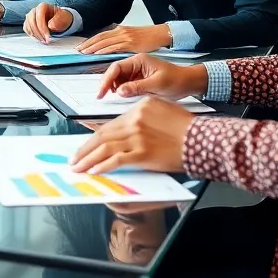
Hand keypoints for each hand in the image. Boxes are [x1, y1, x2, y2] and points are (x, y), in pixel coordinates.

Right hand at [23, 3, 73, 42]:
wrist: (59, 20)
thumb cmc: (61, 18)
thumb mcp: (64, 18)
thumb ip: (58, 20)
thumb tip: (50, 25)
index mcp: (43, 6)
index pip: (39, 16)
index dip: (42, 27)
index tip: (47, 35)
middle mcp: (35, 10)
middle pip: (32, 21)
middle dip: (38, 33)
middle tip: (45, 40)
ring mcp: (30, 16)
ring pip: (28, 25)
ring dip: (35, 35)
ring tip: (43, 41)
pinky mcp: (28, 22)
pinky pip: (26, 28)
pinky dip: (31, 35)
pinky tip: (38, 38)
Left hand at [70, 97, 194, 173]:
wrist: (203, 140)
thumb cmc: (187, 128)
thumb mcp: (162, 111)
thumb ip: (142, 118)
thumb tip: (123, 132)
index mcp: (140, 107)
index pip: (111, 124)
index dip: (95, 136)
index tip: (86, 145)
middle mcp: (135, 119)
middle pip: (103, 135)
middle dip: (85, 149)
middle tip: (74, 158)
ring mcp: (138, 136)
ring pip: (105, 147)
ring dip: (88, 159)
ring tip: (78, 167)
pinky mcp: (142, 152)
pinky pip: (116, 159)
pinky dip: (103, 165)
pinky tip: (95, 171)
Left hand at [78, 24, 170, 54]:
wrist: (161, 34)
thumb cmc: (149, 37)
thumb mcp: (132, 37)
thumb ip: (121, 41)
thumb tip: (111, 48)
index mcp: (120, 30)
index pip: (100, 35)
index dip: (90, 41)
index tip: (81, 46)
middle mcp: (120, 32)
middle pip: (99, 38)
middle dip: (87, 44)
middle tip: (78, 50)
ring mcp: (125, 37)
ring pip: (104, 42)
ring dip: (93, 48)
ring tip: (84, 53)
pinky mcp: (130, 43)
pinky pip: (114, 47)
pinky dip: (104, 50)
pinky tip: (98, 54)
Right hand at [98, 54, 207, 98]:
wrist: (189, 83)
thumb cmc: (177, 80)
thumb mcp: (157, 84)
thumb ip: (137, 87)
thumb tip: (119, 91)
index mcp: (139, 60)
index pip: (116, 67)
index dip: (107, 79)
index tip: (102, 92)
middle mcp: (136, 64)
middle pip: (115, 73)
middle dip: (107, 84)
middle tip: (101, 97)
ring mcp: (137, 72)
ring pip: (119, 79)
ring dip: (114, 88)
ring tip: (111, 98)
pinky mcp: (139, 80)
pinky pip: (126, 85)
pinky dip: (122, 91)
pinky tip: (122, 97)